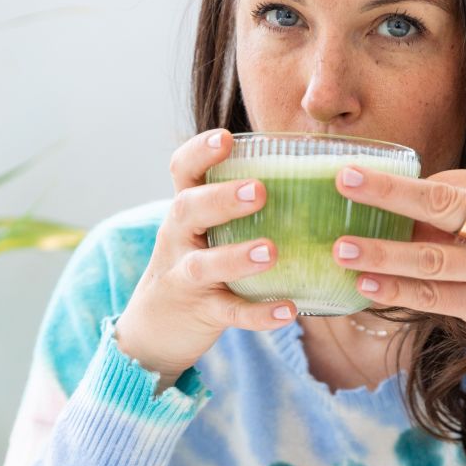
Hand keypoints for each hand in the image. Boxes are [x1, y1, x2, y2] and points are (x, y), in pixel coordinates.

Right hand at [114, 130, 297, 391]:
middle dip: (220, 198)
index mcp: (184, 212)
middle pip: (187, 210)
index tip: (224, 138)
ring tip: (270, 252)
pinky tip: (288, 310)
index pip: (182, 172)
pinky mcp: (202, 312)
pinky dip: (258, 314)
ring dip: (236, 257)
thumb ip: (237, 206)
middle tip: (258, 191)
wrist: (154, 327)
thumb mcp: (204, 231)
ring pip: (203, 265)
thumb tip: (310, 174)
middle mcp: (178, 239)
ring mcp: (186, 278)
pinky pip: (230, 313)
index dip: (199, 153)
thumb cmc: (196, 265)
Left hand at [331, 165, 465, 366]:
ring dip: (381, 252)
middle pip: (440, 203)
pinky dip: (397, 291)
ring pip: (430, 256)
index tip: (365, 185)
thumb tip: (402, 216)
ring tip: (341, 249)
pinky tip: (366, 287)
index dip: (406, 187)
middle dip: (387, 191)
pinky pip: (434, 296)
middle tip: (344, 181)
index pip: (452, 182)